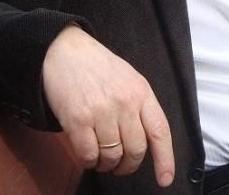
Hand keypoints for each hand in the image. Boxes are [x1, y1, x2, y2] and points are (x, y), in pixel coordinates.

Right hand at [43, 26, 173, 186]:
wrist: (63, 50)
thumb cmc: (96, 66)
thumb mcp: (128, 79)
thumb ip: (139, 106)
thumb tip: (145, 140)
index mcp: (141, 92)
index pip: (160, 131)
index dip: (165, 159)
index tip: (165, 178)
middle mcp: (125, 102)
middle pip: (136, 150)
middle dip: (128, 165)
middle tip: (120, 165)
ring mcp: (102, 111)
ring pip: (112, 156)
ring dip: (106, 164)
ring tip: (101, 157)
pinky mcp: (78, 119)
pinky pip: (89, 155)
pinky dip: (89, 161)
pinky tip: (87, 153)